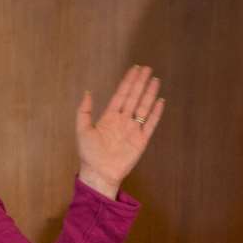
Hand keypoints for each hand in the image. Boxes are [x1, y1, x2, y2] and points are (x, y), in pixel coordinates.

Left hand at [75, 65, 164, 198]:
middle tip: (147, 69)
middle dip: (140, 83)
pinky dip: (156, 113)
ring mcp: (133, 129)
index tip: (134, 69)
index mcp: (110, 117)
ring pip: (143, 107)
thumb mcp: (82, 130)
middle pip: (134, 97)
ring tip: (155, 80)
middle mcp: (123, 120)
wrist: (99, 173)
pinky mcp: (141, 140)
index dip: (128, 82)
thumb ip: (84, 111)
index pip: (121, 94)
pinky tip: (160, 101)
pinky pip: (150, 124)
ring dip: (149, 94)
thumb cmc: (89, 154)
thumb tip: (88, 92)